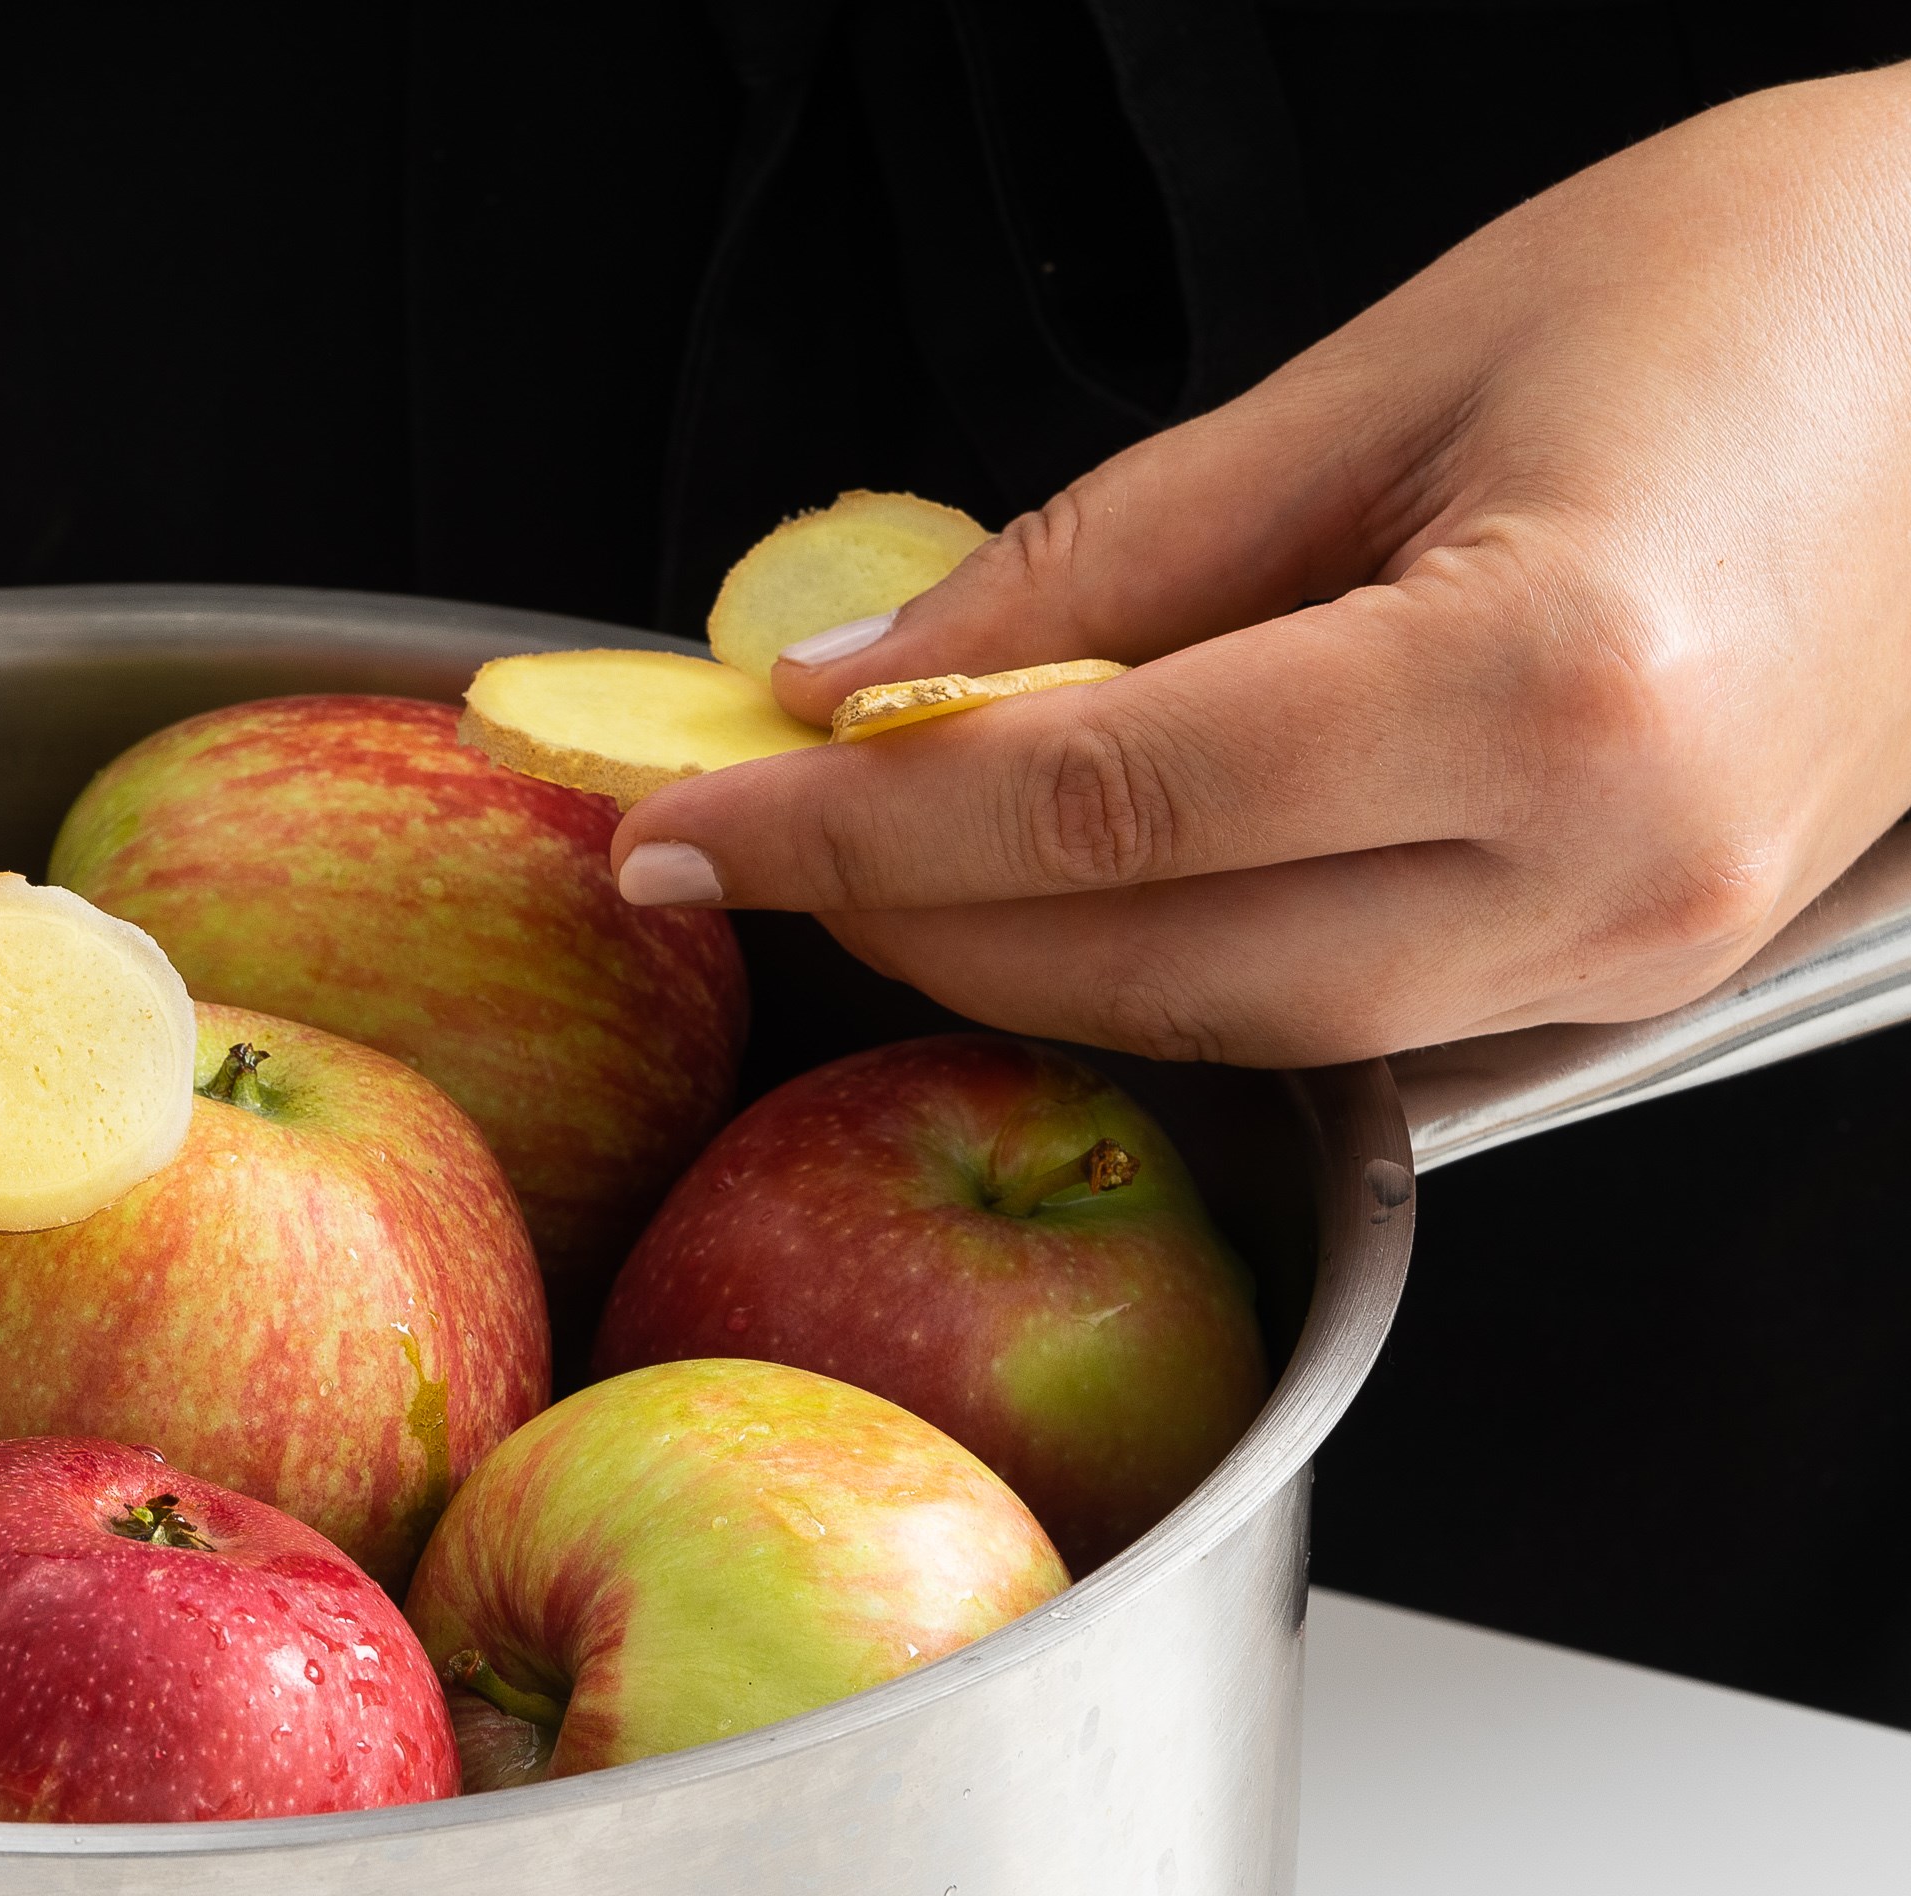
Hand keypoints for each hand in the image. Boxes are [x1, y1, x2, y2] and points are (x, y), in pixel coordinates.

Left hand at [613, 66, 1910, 1065]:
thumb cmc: (1783, 282)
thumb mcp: (1396, 370)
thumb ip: (1109, 555)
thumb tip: (872, 678)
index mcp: (1554, 684)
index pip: (1099, 805)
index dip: (858, 830)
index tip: (701, 818)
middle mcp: (1614, 867)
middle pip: (1153, 969)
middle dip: (913, 921)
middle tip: (743, 846)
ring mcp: (1643, 949)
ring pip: (1243, 1026)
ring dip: (1033, 959)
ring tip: (880, 857)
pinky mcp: (1644, 966)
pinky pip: (1351, 1010)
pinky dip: (1183, 955)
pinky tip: (1077, 874)